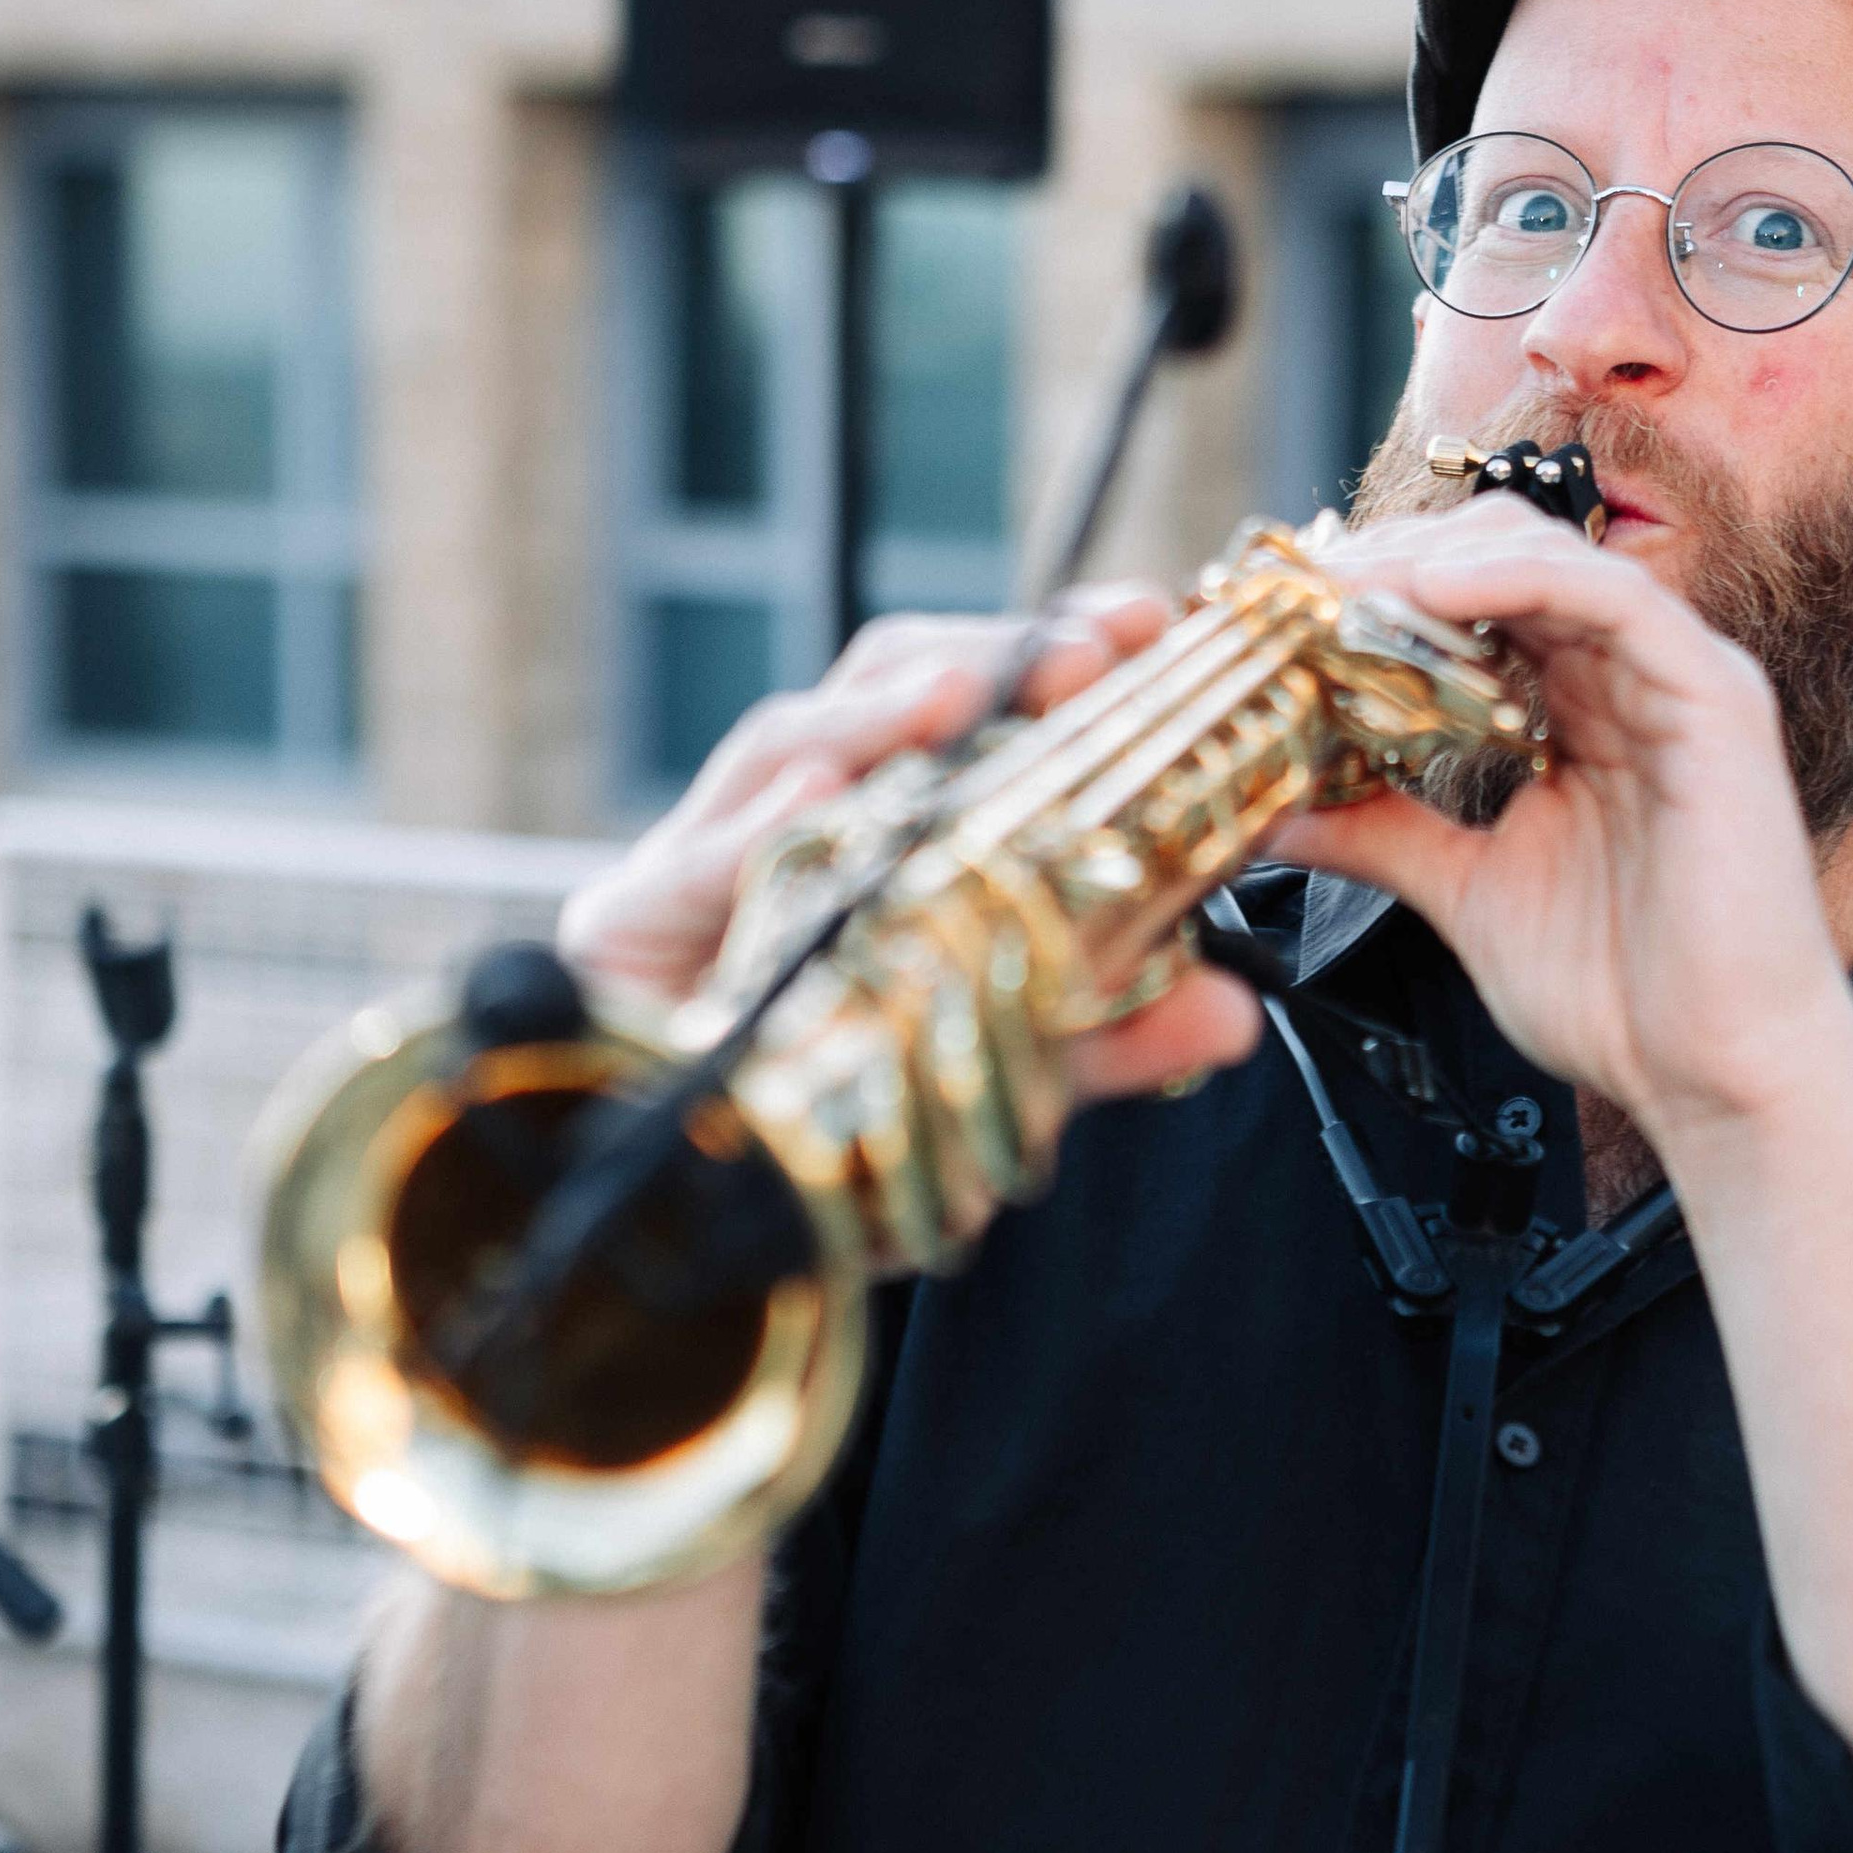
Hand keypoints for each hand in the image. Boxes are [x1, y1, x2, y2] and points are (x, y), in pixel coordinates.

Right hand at [558, 594, 1259, 1100]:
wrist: (699, 1227)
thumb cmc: (846, 1112)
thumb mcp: (1009, 1066)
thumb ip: (1114, 1033)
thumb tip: (1233, 1016)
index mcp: (879, 822)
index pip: (962, 698)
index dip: (1045, 649)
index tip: (1142, 626)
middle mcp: (782, 819)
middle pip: (876, 690)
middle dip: (982, 657)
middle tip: (1084, 655)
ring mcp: (694, 867)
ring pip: (781, 748)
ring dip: (875, 717)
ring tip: (957, 698)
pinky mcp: (618, 937)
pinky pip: (682, 873)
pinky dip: (745, 836)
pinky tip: (806, 803)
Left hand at [1283, 515, 1852, 1146]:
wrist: (1715, 1076)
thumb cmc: (1621, 999)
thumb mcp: (1466, 895)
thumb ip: (1384, 837)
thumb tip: (1279, 812)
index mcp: (1582, 713)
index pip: (1476, 606)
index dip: (1380, 593)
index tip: (1283, 613)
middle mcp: (1632, 679)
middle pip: (1503, 559)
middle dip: (1392, 561)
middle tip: (1295, 590)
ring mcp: (1679, 680)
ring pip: (1551, 558)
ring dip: (1436, 559)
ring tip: (1344, 586)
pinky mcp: (1716, 699)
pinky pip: (1612, 599)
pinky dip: (1518, 579)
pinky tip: (1434, 591)